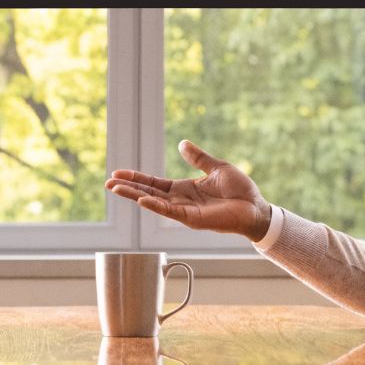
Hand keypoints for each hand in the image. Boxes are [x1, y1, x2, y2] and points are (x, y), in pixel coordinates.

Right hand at [105, 140, 272, 241]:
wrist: (256, 207)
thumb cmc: (240, 190)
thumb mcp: (217, 167)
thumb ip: (198, 158)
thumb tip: (182, 144)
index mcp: (184, 189)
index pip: (154, 184)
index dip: (137, 178)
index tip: (118, 173)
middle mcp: (180, 202)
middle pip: (148, 194)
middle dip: (128, 188)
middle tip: (107, 183)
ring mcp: (185, 212)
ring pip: (154, 203)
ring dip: (135, 196)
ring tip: (116, 189)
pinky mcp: (193, 220)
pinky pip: (170, 212)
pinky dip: (155, 206)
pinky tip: (142, 200)